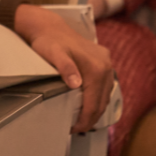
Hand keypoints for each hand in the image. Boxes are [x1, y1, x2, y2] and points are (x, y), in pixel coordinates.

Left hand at [13, 4, 115, 132]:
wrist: (51, 26)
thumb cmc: (49, 41)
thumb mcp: (53, 54)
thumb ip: (65, 68)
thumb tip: (77, 84)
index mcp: (96, 67)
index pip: (94, 102)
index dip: (85, 119)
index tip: (74, 128)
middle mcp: (105, 65)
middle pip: (102, 101)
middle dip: (91, 118)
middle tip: (77, 129)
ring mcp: (106, 62)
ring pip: (106, 94)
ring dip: (96, 109)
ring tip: (83, 120)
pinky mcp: (104, 60)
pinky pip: (105, 85)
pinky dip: (99, 97)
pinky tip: (90, 103)